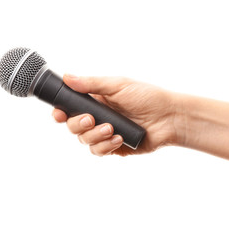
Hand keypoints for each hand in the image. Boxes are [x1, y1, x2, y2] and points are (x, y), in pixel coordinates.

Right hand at [53, 75, 178, 155]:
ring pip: (84, 141)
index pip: (70, 107)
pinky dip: (105, 146)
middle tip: (92, 119)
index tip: (58, 114)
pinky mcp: (114, 146)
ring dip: (94, 136)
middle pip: (73, 126)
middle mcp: (98, 116)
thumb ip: (91, 84)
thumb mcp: (118, 85)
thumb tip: (67, 77)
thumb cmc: (147, 97)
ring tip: (111, 129)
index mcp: (97, 100)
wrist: (169, 117)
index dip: (61, 112)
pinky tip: (118, 138)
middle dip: (79, 124)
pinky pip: (99, 151)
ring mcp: (106, 133)